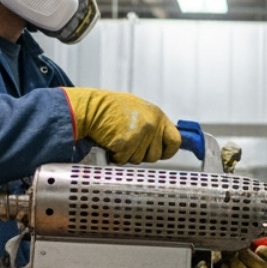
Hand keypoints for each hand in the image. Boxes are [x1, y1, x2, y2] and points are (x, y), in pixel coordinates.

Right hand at [63, 87, 179, 163]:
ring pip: (138, 160)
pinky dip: (115, 156)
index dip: (168, 151)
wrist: (91, 107)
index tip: (161, 154)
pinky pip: (124, 159)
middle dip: (141, 154)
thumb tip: (162, 142)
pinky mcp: (127, 143)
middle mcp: (152, 125)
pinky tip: (110, 142)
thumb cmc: (111, 108)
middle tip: (129, 143)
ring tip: (118, 138)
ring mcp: (141, 134)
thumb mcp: (140, 111)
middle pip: (155, 156)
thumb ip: (153, 125)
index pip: (175, 141)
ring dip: (127, 154)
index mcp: (158, 116)